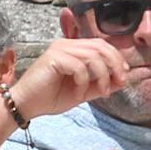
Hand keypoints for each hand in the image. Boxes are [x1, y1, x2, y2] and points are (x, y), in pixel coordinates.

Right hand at [11, 36, 132, 122]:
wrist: (26, 106)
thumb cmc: (50, 98)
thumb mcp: (83, 91)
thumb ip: (102, 84)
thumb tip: (124, 79)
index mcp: (73, 48)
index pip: (101, 45)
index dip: (116, 58)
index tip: (124, 76)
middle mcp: (66, 44)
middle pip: (100, 46)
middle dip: (114, 65)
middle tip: (120, 82)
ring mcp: (59, 49)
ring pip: (92, 56)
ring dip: (102, 76)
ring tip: (100, 93)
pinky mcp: (53, 58)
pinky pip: (79, 67)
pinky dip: (83, 82)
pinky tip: (78, 95)